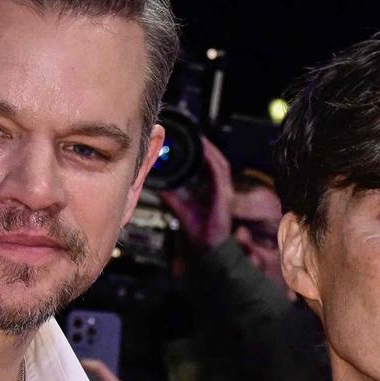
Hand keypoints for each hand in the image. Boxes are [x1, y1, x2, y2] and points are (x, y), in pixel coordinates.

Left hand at [156, 138, 234, 253]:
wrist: (209, 247)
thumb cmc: (198, 230)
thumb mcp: (178, 206)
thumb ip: (168, 193)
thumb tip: (153, 181)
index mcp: (209, 189)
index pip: (203, 165)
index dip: (197, 152)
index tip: (186, 141)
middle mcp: (218, 187)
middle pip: (211, 160)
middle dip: (203, 146)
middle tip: (191, 134)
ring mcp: (223, 190)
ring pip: (217, 162)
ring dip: (208, 149)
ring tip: (199, 138)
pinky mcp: (225, 194)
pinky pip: (220, 172)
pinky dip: (213, 160)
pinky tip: (205, 150)